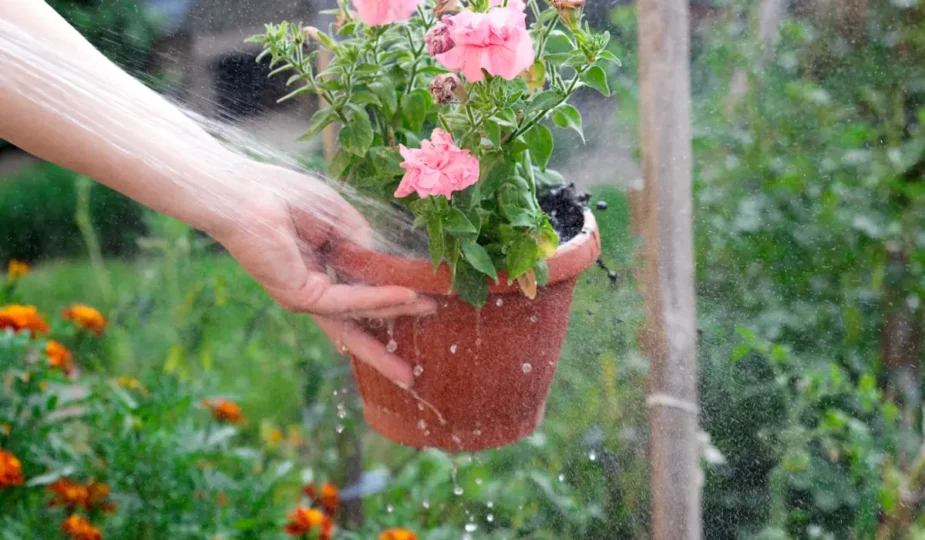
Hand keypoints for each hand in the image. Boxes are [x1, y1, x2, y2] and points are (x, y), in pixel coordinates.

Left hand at [212, 163, 434, 387]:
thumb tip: (385, 269)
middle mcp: (312, 293)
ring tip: (431, 312)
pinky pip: (349, 301)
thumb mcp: (340, 220)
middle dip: (383, 351)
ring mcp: (306, 298)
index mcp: (318, 274)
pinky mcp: (301, 297)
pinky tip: (407, 296)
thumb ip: (363, 246)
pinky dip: (379, 299)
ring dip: (397, 314)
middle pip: (354, 327)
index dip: (389, 302)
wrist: (245, 193)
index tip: (423, 304)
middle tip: (410, 377)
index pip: (357, 297)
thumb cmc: (285, 198)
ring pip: (358, 316)